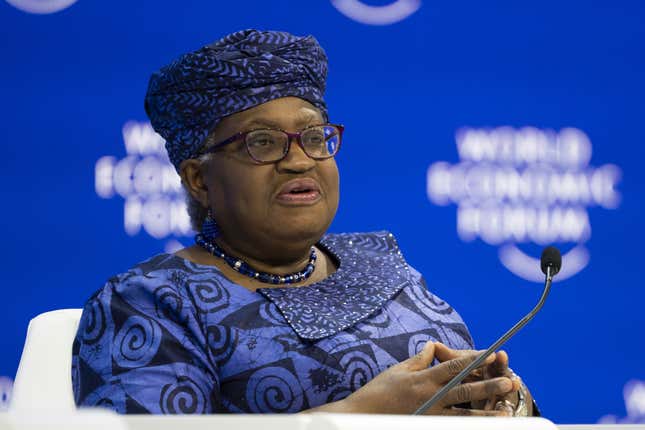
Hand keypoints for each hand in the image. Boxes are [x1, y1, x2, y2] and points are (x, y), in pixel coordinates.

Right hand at [340, 342, 516, 414]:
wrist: (362, 415)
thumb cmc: (379, 390)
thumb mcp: (398, 369)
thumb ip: (420, 359)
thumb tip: (434, 347)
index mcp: (423, 378)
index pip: (454, 366)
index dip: (475, 360)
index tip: (492, 354)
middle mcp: (430, 396)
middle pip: (465, 389)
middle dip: (488, 385)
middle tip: (509, 381)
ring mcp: (430, 414)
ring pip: (464, 414)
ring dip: (486, 412)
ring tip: (506, 410)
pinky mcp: (427, 425)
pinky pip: (453, 426)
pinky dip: (468, 425)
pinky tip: (482, 426)